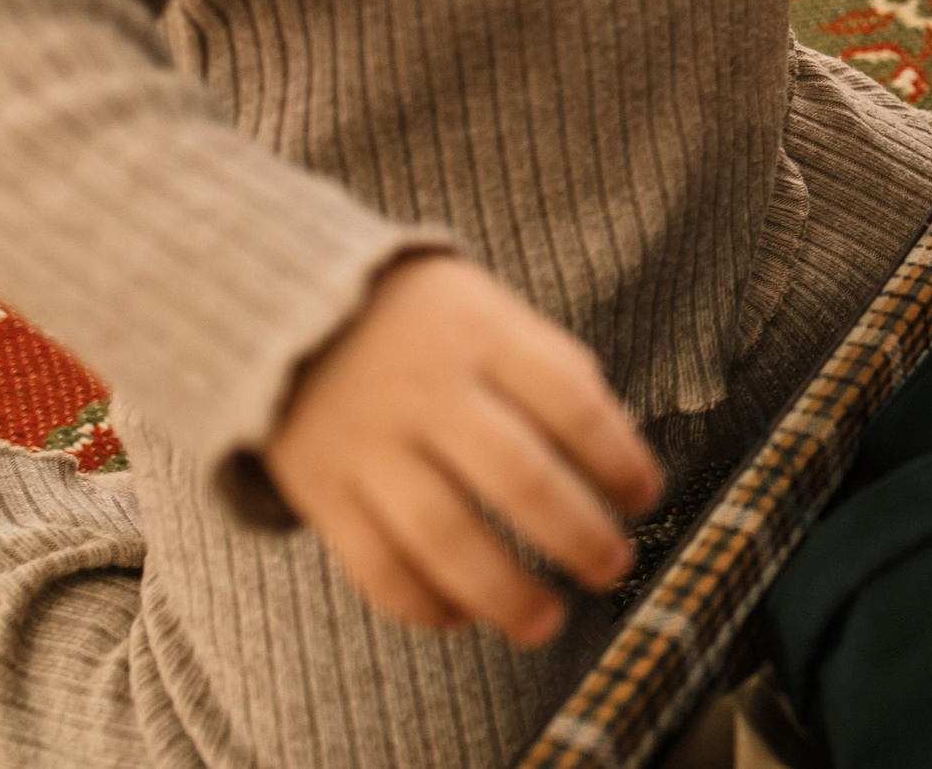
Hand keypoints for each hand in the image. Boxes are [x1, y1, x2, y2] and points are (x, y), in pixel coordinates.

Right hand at [264, 256, 663, 647]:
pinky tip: (462, 618)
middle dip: (576, 534)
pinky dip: (422, 604)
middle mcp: (427, 391)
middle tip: (612, 567)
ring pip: (445, 535)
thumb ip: (552, 372)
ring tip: (546, 622)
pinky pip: (376, 565)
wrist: (286, 310)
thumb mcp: (493, 313)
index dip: (619, 458)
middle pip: (517, 477)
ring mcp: (371, 444)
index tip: (645, 496)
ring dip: (505, 591)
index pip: (571, 403)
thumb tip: (617, 455)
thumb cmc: (424, 323)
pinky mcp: (323, 490)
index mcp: (483, 336)